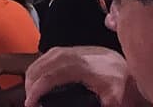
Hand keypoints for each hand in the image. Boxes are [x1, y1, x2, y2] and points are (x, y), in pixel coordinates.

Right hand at [25, 47, 142, 106]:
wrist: (123, 65)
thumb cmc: (117, 82)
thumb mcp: (112, 98)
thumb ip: (100, 104)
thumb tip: (90, 105)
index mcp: (77, 66)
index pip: (48, 77)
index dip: (36, 91)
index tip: (31, 104)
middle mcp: (66, 55)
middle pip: (38, 69)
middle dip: (30, 88)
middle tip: (30, 103)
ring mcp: (63, 51)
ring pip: (38, 63)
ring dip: (31, 80)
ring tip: (32, 96)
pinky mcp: (63, 50)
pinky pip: (42, 60)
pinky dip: (36, 72)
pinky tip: (37, 83)